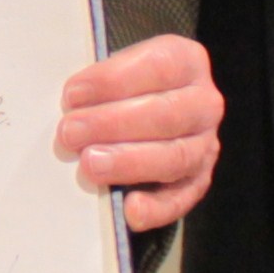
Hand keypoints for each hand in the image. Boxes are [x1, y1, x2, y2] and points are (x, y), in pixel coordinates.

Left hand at [57, 33, 222, 231]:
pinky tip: (130, 210)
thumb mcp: (116, 70)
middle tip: (71, 132)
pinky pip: (181, 198)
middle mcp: (203, 103)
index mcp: (186, 62)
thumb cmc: (124, 86)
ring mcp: (205, 144)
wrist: (149, 107)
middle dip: (113, 124)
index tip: (73, 95)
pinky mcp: (198, 180)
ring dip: (129, 163)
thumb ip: (99, 84)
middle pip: (166, 114)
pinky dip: (157, 208)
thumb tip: (68, 107)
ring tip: (89, 165)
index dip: (113, 80)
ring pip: (175, 156)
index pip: (158, 66)